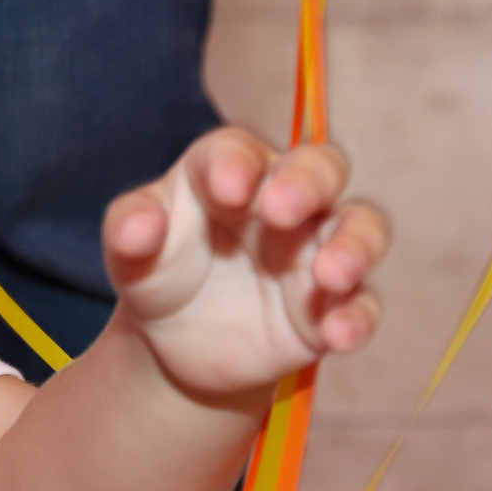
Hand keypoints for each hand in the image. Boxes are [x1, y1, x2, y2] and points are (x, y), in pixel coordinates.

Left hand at [104, 127, 389, 399]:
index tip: (228, 188)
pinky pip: (362, 303)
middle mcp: (283, 199)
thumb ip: (129, 230)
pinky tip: (337, 335)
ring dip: (353, 245)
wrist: (175, 339)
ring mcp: (315, 249)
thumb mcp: (130, 250)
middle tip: (281, 209)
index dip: (237, 163)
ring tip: (330, 273)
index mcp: (227, 170)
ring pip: (361, 227)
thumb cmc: (158, 269)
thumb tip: (136, 230)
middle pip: (320, 168)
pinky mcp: (334, 303)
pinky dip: (356, 317)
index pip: (238, 151)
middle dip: (308, 182)